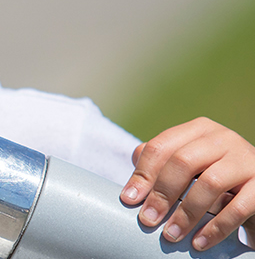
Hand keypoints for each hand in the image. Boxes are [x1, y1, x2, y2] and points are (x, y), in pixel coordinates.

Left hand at [120, 117, 254, 250]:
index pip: (161, 146)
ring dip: (186, 213)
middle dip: (161, 194)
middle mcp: (223, 139)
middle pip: (182, 162)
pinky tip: (199, 242)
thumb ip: (160, 165)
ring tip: (171, 234)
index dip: (142, 174)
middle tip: (148, 220)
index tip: (129, 200)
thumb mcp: (189, 165)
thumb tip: (132, 187)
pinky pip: (238, 207)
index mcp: (198, 130)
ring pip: (209, 183)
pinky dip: (215, 228)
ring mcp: (246, 160)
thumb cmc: (214, 177)